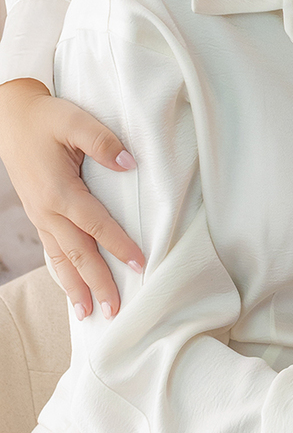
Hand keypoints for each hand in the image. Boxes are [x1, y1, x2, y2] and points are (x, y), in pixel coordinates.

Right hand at [0, 79, 143, 318]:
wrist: (12, 118)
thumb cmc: (47, 118)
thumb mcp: (75, 120)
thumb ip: (103, 141)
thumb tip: (129, 163)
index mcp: (59, 190)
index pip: (96, 224)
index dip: (118, 245)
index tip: (139, 265)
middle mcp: (47, 210)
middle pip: (77, 253)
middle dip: (97, 283)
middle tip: (115, 310)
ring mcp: (40, 215)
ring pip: (60, 259)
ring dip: (76, 287)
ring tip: (89, 314)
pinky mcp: (38, 215)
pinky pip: (51, 251)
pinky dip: (62, 273)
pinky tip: (72, 288)